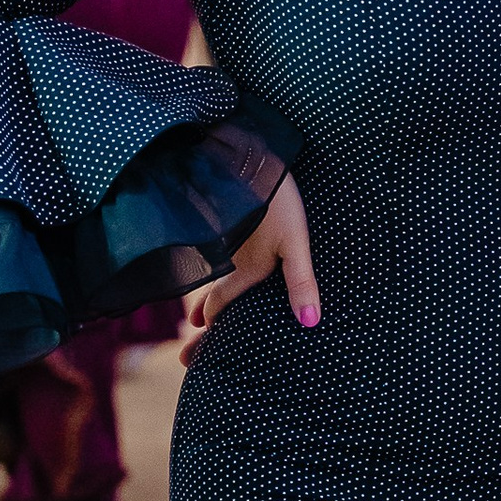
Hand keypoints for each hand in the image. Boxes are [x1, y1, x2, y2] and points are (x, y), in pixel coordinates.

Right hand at [181, 172, 317, 361]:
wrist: (251, 160)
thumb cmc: (278, 205)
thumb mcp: (296, 245)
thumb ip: (301, 282)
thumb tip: (310, 323)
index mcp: (245, 270)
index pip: (219, 304)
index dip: (210, 323)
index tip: (199, 340)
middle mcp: (229, 258)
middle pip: (212, 293)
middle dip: (202, 318)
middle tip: (190, 337)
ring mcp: (225, 238)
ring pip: (213, 272)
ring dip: (206, 290)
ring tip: (200, 307)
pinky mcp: (226, 219)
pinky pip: (217, 251)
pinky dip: (213, 266)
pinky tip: (220, 259)